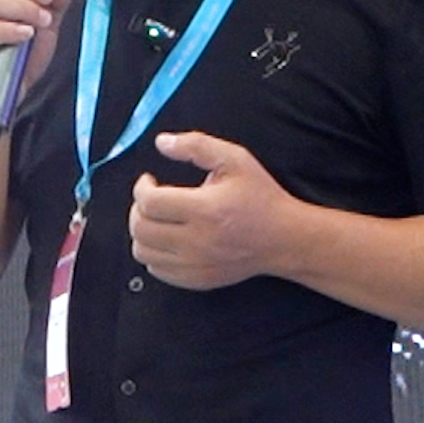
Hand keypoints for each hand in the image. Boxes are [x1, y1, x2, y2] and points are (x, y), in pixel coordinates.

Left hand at [128, 131, 302, 289]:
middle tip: (150, 198)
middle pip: (140, 228)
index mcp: (205, 210)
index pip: (150, 202)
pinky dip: (153, 254)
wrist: (285, 239)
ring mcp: (195, 264)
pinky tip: (167, 239)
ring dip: (142, 232)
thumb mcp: (235, 159)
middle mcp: (197, 241)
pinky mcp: (198, 279)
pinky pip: (157, 270)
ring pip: (143, 252)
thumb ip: (196, 146)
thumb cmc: (261, 198)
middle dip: (137, 208)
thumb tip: (162, 142)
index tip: (149, 180)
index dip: (141, 187)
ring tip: (157, 219)